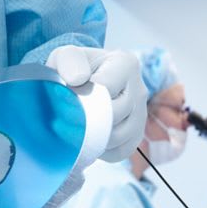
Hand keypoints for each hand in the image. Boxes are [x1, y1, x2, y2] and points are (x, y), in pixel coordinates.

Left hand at [46, 46, 145, 160]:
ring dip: (93, 136)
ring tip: (76, 127)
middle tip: (65, 118)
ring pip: (117, 136)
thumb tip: (77, 79)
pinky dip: (102, 150)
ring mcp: (141, 114)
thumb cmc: (75, 68)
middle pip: (113, 114)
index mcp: (126, 63)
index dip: (83, 97)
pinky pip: (121, 151)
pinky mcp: (137, 135)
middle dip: (86, 119)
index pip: (106, 88)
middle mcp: (140, 88)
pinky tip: (89, 138)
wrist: (83, 82)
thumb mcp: (66, 56)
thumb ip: (69, 61)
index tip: (67, 97)